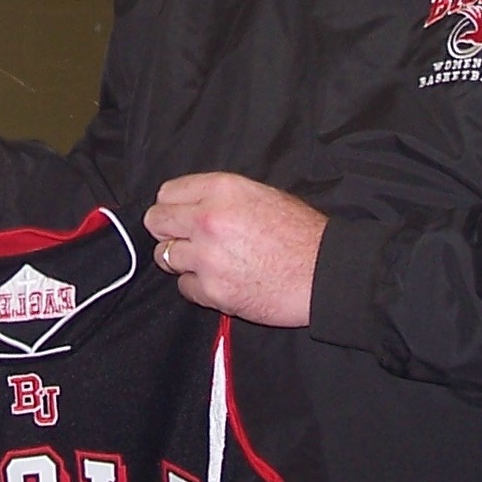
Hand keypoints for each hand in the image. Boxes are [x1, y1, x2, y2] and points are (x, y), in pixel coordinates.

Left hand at [144, 172, 325, 326]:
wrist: (326, 273)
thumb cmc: (300, 233)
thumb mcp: (261, 195)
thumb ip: (218, 197)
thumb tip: (188, 205)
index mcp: (221, 190)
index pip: (166, 194)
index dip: (173, 206)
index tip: (180, 216)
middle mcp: (208, 220)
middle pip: (155, 223)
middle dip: (167, 231)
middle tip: (185, 239)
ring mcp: (207, 257)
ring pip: (165, 257)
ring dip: (183, 261)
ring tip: (209, 262)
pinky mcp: (213, 291)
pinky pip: (185, 287)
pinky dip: (198, 286)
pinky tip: (221, 281)